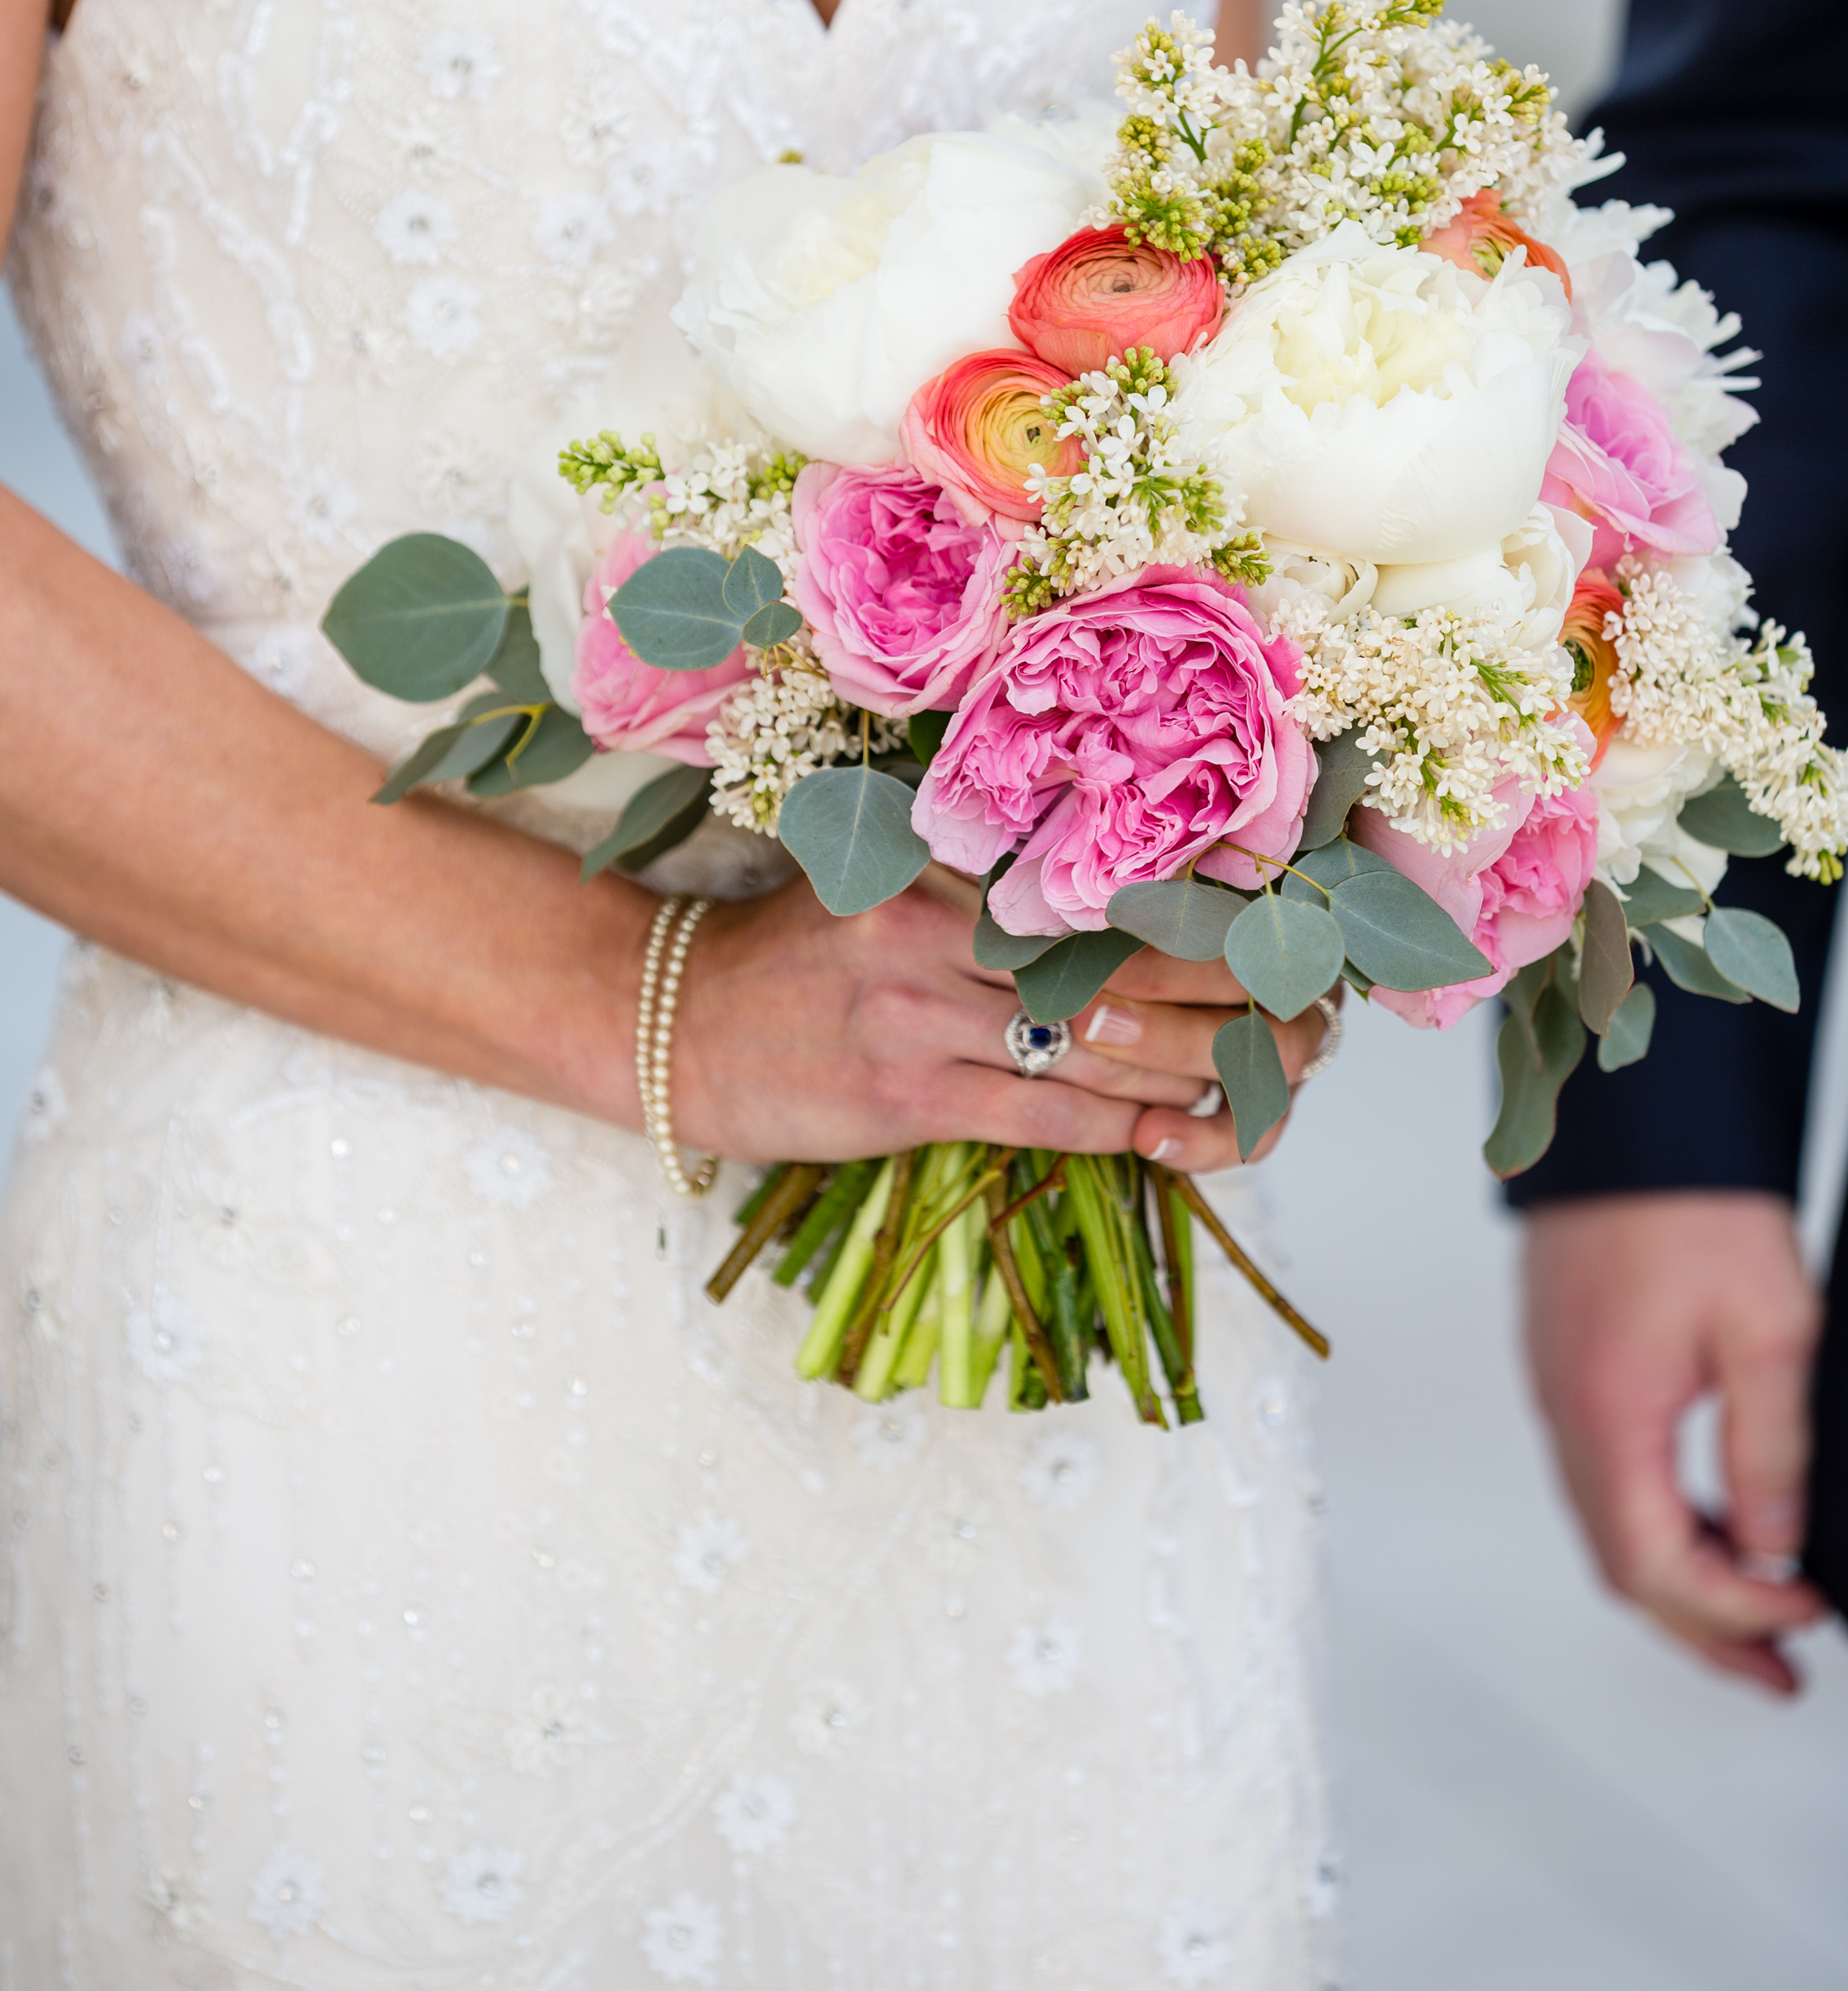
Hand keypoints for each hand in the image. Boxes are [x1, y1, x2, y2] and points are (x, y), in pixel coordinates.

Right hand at [676, 871, 1326, 1171]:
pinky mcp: (909, 1095)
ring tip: (1270, 1076)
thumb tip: (1145, 905)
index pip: (1110, 880)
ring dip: (1204, 1069)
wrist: (678, 1025)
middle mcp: (939, 924)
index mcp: (945, 858)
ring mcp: (922, 1012)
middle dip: (1239, 994)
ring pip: (1106, 1047)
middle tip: (1311, 1014)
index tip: (1291, 926)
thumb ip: (995, 889)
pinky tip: (1180, 1132)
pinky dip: (1128, 1127)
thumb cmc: (804, 956)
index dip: (1215, 907)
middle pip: (1131, 961)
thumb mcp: (888, 884)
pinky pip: (1053, 1116)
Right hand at [1522, 1193, 1827, 1692]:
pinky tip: (1715, 1527)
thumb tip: (1773, 1552)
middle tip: (1779, 1676)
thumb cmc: (1690, 1208)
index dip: (1734, 1610)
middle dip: (1701, 1633)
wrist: (1629, 1124)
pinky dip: (1658, 1526)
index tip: (1804, 1613)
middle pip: (1619, 1567)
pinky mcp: (1566, 1371)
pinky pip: (1602, 1480)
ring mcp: (1557, 1393)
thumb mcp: (1769, 1332)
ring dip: (1680, 1584)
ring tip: (1760, 1616)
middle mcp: (1565, 1414)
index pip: (1656, 1564)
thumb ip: (1770, 1453)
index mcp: (1608, 1413)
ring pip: (1607, 1529)